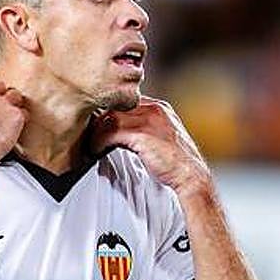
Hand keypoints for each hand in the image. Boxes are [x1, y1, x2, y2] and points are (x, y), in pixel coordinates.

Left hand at [93, 97, 209, 194]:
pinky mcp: (143, 135)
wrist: (191, 177)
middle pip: (115, 106)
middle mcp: (155, 108)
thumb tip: (119, 134)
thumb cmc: (175, 164)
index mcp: (159, 107)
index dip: (107, 114)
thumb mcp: (161, 139)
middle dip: (98, 121)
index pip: (124, 102)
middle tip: (88, 137)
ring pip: (110, 116)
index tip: (96, 129)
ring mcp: (150, 120)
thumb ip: (143, 130)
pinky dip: (99, 141)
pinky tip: (96, 151)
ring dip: (96, 132)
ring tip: (91, 146)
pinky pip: (111, 131)